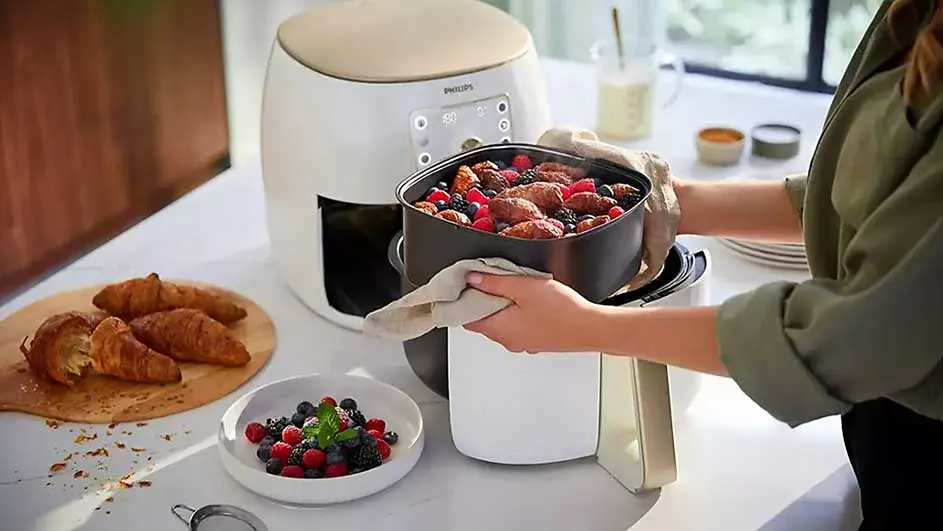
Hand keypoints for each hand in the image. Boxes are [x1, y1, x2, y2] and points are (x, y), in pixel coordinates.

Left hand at [462, 273, 600, 353]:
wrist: (591, 328)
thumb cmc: (561, 311)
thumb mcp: (523, 287)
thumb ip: (494, 282)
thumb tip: (472, 279)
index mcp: (498, 328)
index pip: (466, 318)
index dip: (463, 300)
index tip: (466, 284)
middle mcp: (507, 341)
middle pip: (483, 320)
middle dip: (483, 300)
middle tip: (492, 280)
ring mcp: (522, 343)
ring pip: (500, 323)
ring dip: (501, 306)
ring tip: (515, 288)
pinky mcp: (535, 341)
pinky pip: (517, 326)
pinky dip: (515, 314)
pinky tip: (529, 301)